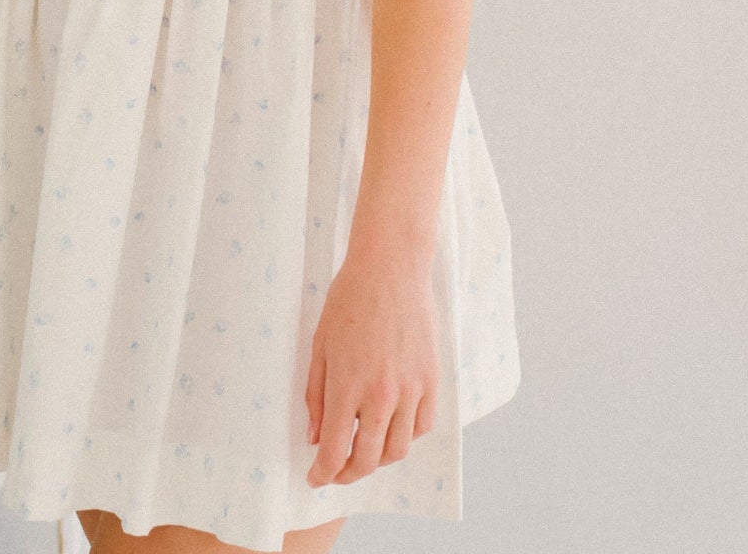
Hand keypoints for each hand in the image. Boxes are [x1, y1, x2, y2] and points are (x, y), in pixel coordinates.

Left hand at [303, 252, 437, 485]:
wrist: (390, 268)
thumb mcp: (320, 346)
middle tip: (336, 472)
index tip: (315, 478)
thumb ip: (316, 396)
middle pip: (368, 460)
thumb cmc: (349, 300)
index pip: (335, 451)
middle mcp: (382, 396)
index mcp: (348, 386)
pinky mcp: (432, 380)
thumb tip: (316, 437)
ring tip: (363, 451)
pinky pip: (422, 426)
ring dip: (378, 460)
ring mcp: (411, 390)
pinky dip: (406, 437)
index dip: (323, 474)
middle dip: (348, 474)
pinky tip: (391, 428)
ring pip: (398, 451)